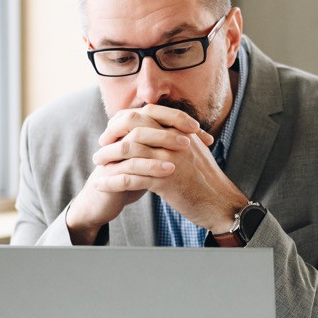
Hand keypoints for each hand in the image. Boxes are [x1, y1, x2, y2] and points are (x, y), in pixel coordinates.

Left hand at [82, 105, 247, 233]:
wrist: (220, 203)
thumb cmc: (206, 181)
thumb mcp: (193, 152)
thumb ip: (176, 139)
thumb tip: (156, 133)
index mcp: (181, 130)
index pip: (146, 113)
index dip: (125, 119)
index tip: (113, 130)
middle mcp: (175, 139)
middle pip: (134, 125)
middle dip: (112, 134)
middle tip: (101, 145)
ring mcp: (170, 158)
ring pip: (128, 151)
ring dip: (108, 158)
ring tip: (96, 165)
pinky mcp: (165, 180)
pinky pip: (130, 178)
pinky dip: (112, 181)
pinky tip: (101, 185)